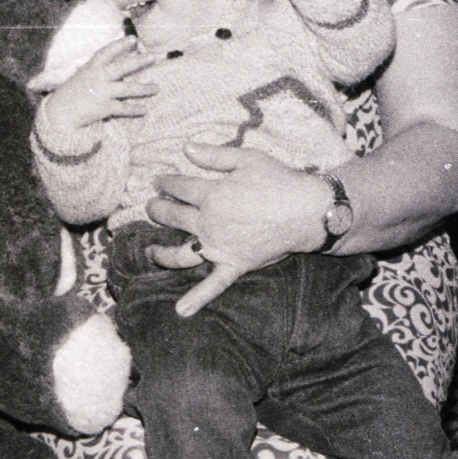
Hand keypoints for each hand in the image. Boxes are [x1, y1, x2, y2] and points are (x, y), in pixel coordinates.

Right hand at [40, 36, 155, 134]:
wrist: (61, 113)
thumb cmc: (73, 93)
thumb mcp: (82, 76)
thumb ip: (98, 70)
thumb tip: (117, 67)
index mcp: (91, 67)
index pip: (107, 52)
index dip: (120, 45)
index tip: (133, 39)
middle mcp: (98, 78)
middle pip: (122, 67)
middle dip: (139, 61)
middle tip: (152, 57)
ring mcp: (103, 93)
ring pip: (128, 89)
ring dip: (144, 88)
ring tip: (156, 87)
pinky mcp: (105, 108)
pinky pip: (124, 109)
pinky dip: (135, 109)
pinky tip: (144, 110)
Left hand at [145, 142, 328, 316]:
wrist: (308, 211)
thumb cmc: (279, 181)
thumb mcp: (247, 159)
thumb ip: (214, 155)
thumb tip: (185, 147)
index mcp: (211, 195)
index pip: (178, 188)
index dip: (165, 183)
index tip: (158, 181)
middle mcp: (209, 223)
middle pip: (174, 217)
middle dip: (158, 210)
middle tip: (151, 206)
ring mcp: (220, 247)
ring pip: (181, 254)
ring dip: (161, 253)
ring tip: (149, 251)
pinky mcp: (234, 264)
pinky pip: (213, 285)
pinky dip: (197, 299)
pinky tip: (181, 311)